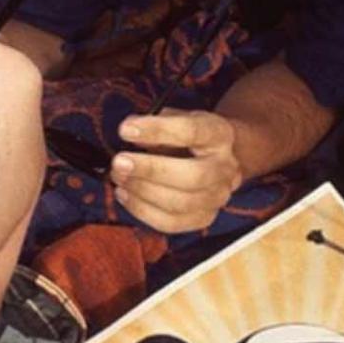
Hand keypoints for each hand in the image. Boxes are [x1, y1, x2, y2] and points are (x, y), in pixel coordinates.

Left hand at [109, 110, 243, 233]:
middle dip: (150, 170)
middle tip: (119, 162)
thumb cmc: (188, 138)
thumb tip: (130, 133)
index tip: (125, 130)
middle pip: (192, 176)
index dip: (157, 130)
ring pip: (180, 203)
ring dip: (142, 191)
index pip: (192, 131)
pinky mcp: (203, 218)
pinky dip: (142, 211)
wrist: (214, 160)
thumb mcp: (177, 119)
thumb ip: (157, 124)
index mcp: (219, 135)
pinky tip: (124, 195)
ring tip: (118, 178)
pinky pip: (170, 223)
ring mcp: (218, 197)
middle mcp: (225, 168)